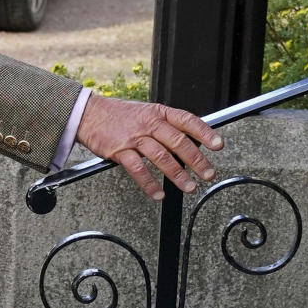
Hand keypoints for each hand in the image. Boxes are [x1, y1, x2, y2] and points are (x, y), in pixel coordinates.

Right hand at [76, 94, 222, 199]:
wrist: (89, 114)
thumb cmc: (119, 116)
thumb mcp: (146, 113)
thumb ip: (165, 126)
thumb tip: (190, 143)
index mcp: (158, 113)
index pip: (187, 120)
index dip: (204, 132)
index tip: (218, 145)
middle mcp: (148, 124)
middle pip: (177, 142)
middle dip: (196, 160)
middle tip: (207, 174)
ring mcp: (134, 137)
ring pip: (161, 157)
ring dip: (177, 175)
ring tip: (189, 187)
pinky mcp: (120, 151)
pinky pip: (138, 169)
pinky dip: (149, 184)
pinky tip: (158, 194)